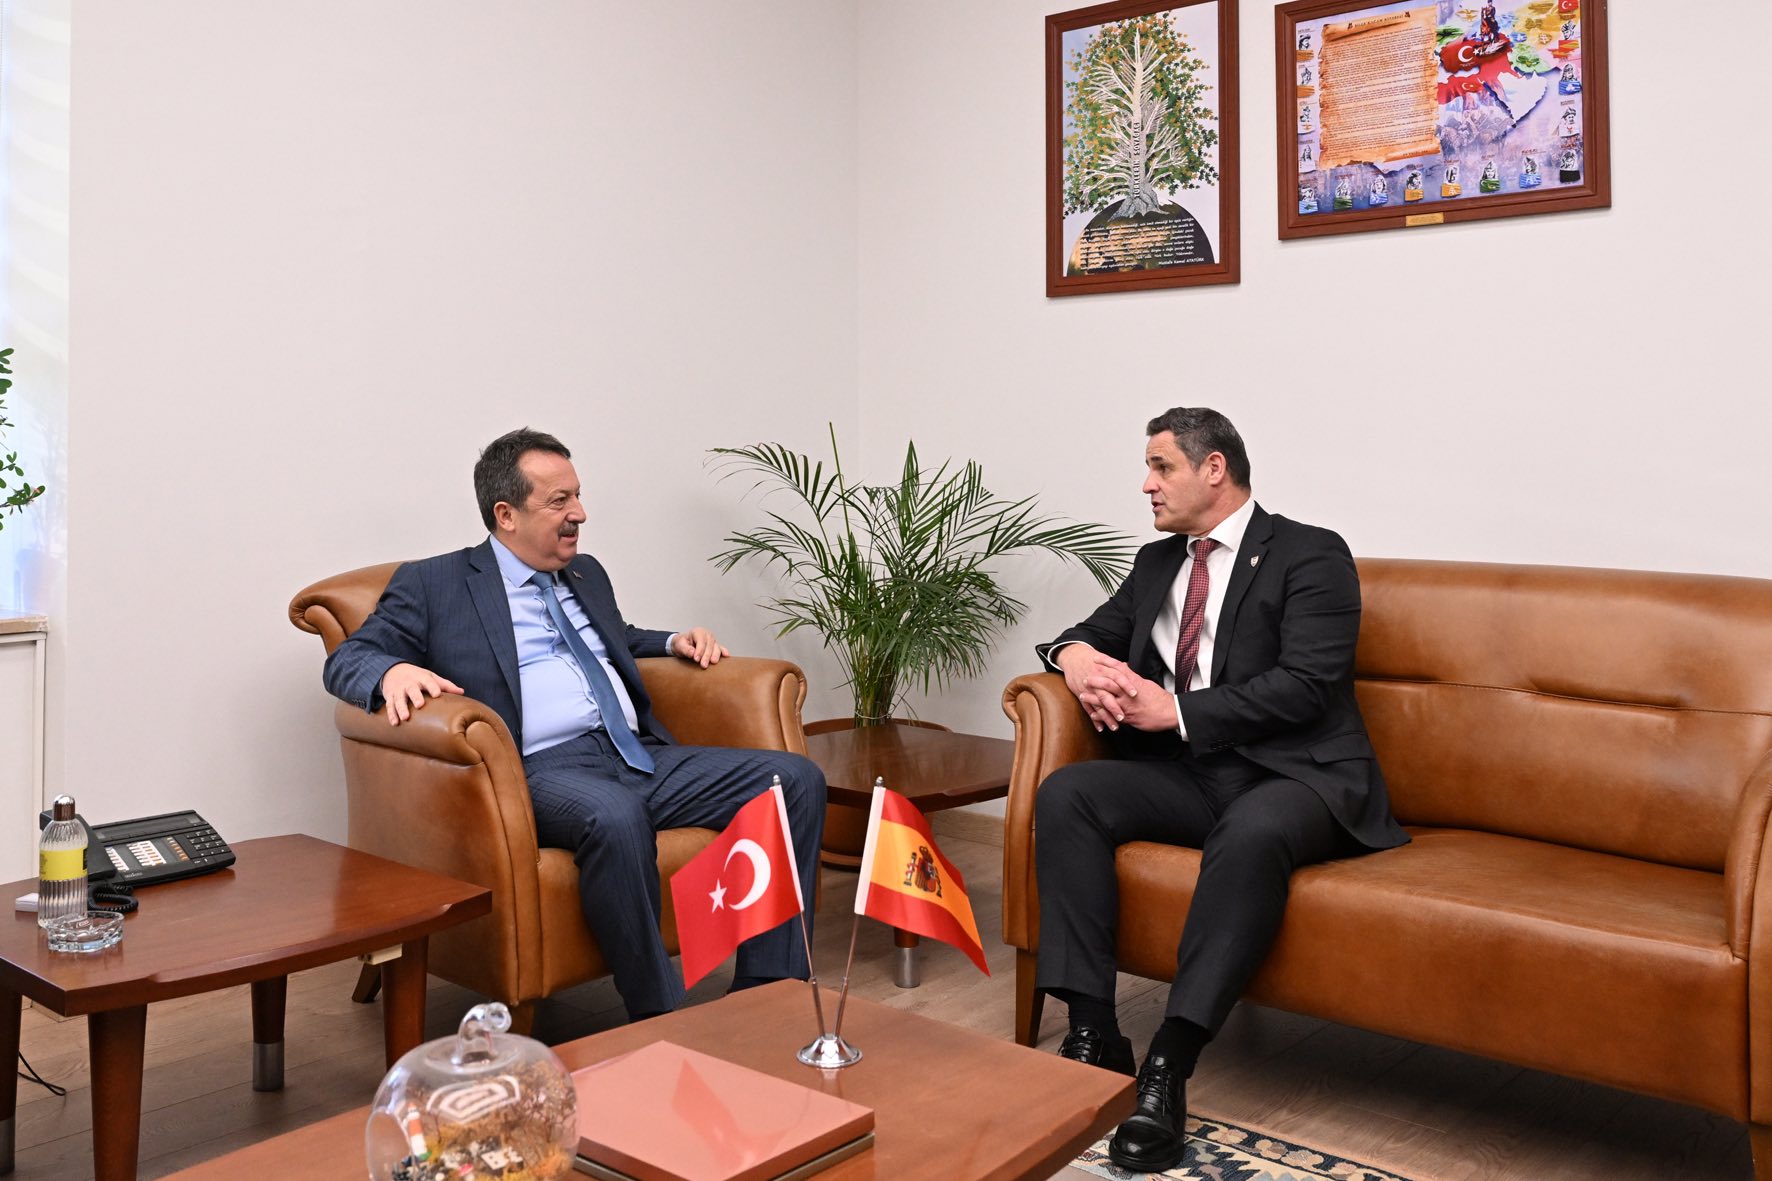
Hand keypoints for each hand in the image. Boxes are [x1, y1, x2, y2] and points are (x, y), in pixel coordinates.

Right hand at [379, 662, 463, 724]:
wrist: (393, 670)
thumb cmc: (417, 676)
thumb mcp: (431, 677)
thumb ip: (445, 685)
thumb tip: (462, 692)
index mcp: (421, 678)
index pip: (428, 681)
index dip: (432, 687)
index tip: (437, 694)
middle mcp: (409, 683)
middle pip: (412, 689)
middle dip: (415, 696)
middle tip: (419, 705)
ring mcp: (398, 690)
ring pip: (398, 699)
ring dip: (401, 708)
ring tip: (405, 718)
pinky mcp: (389, 696)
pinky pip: (389, 705)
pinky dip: (391, 714)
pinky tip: (395, 723)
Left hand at [672, 627, 729, 667]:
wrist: (683, 644)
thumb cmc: (681, 644)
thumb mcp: (679, 645)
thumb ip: (685, 649)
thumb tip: (693, 653)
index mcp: (698, 632)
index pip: (701, 641)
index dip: (699, 650)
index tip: (696, 659)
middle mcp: (707, 635)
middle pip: (709, 645)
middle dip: (707, 655)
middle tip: (703, 665)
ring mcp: (712, 640)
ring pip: (716, 647)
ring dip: (715, 655)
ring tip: (713, 662)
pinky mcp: (715, 646)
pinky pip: (721, 648)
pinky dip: (723, 652)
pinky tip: (726, 655)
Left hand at [1055, 645, 1176, 732]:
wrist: (1170, 713)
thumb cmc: (1159, 698)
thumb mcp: (1146, 684)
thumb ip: (1133, 678)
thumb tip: (1126, 669)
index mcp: (1135, 682)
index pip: (1118, 668)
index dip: (1106, 662)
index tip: (1095, 658)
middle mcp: (1129, 692)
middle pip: (1109, 682)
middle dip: (1095, 680)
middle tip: (1085, 678)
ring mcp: (1128, 705)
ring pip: (1107, 699)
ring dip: (1093, 698)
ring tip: (1082, 696)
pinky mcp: (1128, 717)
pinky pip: (1111, 715)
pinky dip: (1101, 715)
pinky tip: (1092, 714)